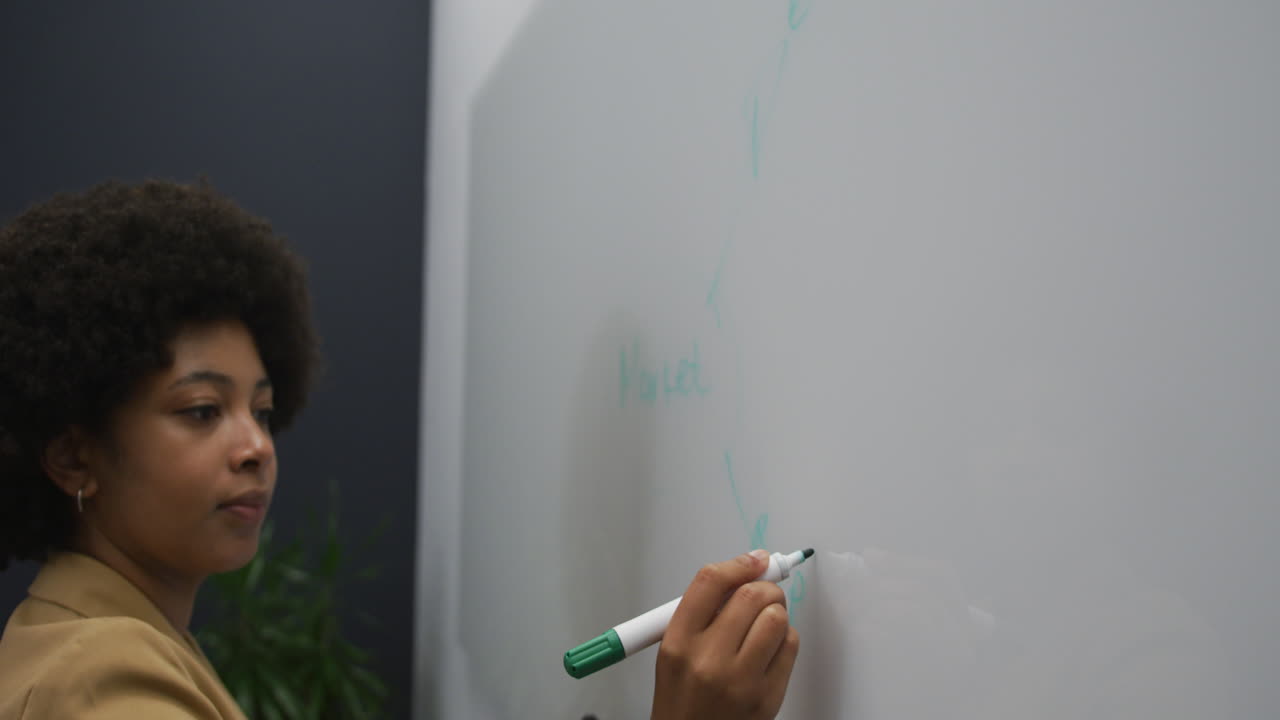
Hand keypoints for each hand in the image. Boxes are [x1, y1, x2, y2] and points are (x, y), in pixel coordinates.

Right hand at [650, 549, 799, 719]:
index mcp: (678, 643)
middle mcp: (708, 660)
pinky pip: (791, 646)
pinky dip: (786, 638)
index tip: (753, 560)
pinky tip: (771, 647)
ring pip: (776, 618)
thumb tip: (744, 575)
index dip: (738, 564)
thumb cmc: (683, 699)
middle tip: (764, 591)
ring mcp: (741, 680)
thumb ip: (702, 614)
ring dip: (776, 612)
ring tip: (765, 622)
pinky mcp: (767, 697)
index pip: (710, 583)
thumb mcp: (674, 653)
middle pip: (750, 595)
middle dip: (764, 586)